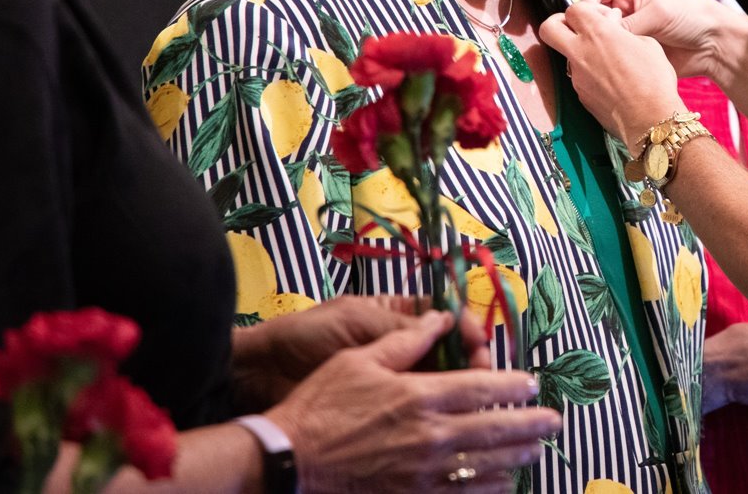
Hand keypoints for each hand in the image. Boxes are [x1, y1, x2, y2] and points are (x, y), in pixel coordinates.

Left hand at [233, 295, 490, 409]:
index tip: (481, 353)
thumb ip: (401, 326)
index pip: (449, 322)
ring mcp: (394, 382)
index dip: (469, 336)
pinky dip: (439, 421)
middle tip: (486, 387)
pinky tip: (451, 430)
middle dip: (474, 370)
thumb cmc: (305, 337)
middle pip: (454, 357)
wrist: (261, 373)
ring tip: (478, 412)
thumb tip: (447, 322)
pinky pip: (419, 414)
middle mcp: (403, 348)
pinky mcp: (383, 412)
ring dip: (463, 398)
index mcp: (398, 317)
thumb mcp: (356, 321)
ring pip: (443, 388)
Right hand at [269, 309, 560, 491]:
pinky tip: (502, 485)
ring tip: (536, 451)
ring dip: (516, 457)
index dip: (515, 385)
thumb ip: (406, 340)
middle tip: (554, 422)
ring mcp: (423, 472)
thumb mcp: (360, 358)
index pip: (484, 388)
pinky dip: (487, 489)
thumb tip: (440, 319)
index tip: (533, 383)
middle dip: (530, 424)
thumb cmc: (321, 405)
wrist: (288, 460)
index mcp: (421, 395)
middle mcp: (430, 435)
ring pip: (486, 465)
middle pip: (495, 429)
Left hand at [540, 0, 687, 145]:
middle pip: (549, 28)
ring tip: (605, 60)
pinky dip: (589, 74)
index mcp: (598, 32)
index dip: (585, 9)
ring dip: (579, 52)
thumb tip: (613, 26)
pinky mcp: (579, 95)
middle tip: (576, 28)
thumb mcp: (648, 43)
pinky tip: (610, 81)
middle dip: (558, 24)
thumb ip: (623, 30)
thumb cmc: (654, 80)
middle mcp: (580, 52)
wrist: (650, 118)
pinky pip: (577, 77)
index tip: (600, 16)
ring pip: (565, 55)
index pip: (573, 8)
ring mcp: (577, 75)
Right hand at [574, 0, 745, 83]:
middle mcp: (624, 6)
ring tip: (605, 52)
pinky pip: (611, 53)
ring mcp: (628, 29)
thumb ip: (626, 23)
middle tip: (597, 38)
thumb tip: (599, 36)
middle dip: (590, 24)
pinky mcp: (632, 50)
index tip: (590, 18)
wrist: (714, 44)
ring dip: (599, 43)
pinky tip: (612, 63)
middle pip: (592, 12)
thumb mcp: (658, 12)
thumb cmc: (693, 16)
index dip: (587, 2)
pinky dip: (608, 58)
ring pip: (600, 35)